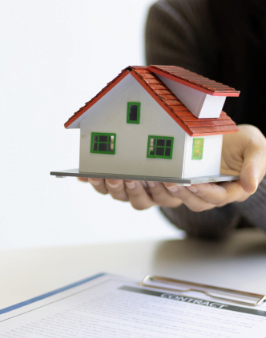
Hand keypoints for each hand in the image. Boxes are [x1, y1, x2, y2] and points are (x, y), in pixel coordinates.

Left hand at [79, 124, 265, 211]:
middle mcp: (177, 195)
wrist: (217, 137)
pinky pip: (117, 188)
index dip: (183, 193)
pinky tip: (88, 175)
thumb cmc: (235, 146)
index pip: (193, 199)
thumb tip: (248, 185)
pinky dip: (101, 183)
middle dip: (145, 190)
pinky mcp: (138, 181)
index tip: (176, 181)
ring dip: (122, 188)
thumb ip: (255, 165)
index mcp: (203, 193)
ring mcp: (156, 189)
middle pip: (158, 200)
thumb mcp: (254, 149)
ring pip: (135, 198)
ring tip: (113, 174)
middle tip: (136, 176)